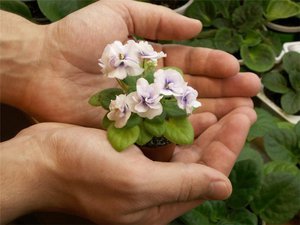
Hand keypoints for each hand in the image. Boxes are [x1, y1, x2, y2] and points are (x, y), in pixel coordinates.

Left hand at [1, 0, 259, 126]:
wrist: (43, 67)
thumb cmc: (77, 38)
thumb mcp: (120, 14)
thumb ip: (158, 19)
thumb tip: (197, 27)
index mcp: (152, 60)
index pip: (190, 64)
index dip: (214, 66)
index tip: (236, 68)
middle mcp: (152, 86)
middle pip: (193, 89)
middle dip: (223, 90)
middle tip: (251, 93)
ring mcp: (143, 109)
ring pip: (184, 111)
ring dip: (213, 111)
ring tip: (241, 111)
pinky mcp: (131, 127)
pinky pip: (162, 128)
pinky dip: (184, 129)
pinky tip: (208, 128)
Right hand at [1, 121, 235, 224]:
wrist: (39, 159)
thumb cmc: (81, 173)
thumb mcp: (134, 184)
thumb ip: (180, 185)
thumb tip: (224, 187)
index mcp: (160, 203)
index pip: (208, 175)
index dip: (229, 146)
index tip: (244, 118)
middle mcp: (156, 189)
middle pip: (201, 161)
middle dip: (222, 135)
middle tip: (242, 106)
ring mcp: (143, 170)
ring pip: (185, 148)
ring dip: (204, 127)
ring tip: (224, 106)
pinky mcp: (132, 152)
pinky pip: (164, 138)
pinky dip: (179, 124)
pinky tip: (191, 109)